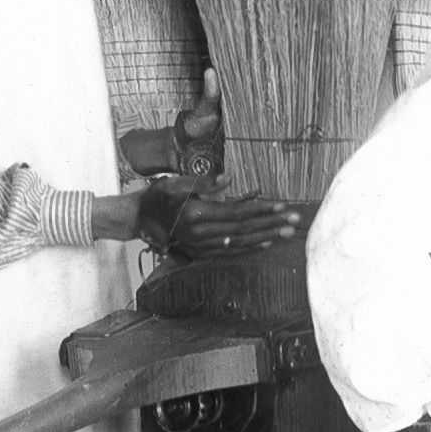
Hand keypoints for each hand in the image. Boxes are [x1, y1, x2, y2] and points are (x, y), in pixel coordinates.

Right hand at [133, 180, 306, 258]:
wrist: (136, 220)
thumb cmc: (155, 196)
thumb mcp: (175, 182)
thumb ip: (203, 182)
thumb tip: (230, 178)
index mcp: (196, 214)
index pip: (237, 212)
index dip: (261, 209)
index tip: (282, 206)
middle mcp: (201, 234)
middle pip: (244, 229)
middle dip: (271, 224)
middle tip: (294, 221)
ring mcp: (200, 247)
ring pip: (239, 242)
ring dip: (265, 237)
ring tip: (286, 232)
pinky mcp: (199, 253)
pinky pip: (229, 251)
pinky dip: (249, 247)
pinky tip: (265, 243)